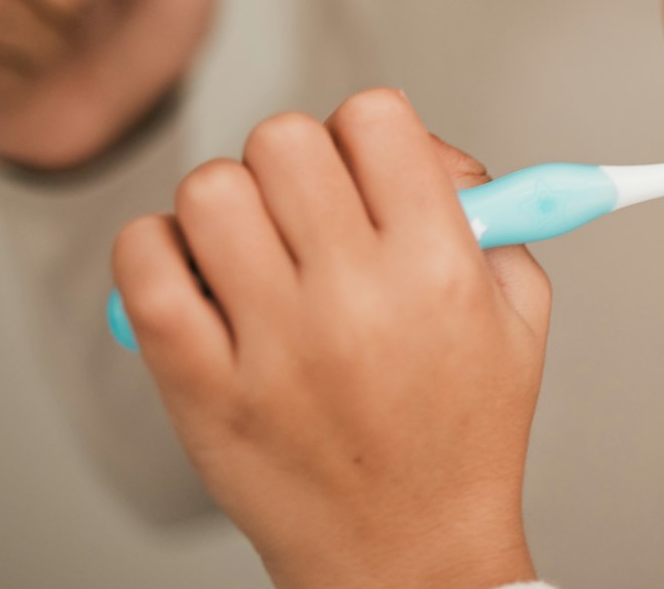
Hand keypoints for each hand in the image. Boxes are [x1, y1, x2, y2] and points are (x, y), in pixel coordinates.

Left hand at [111, 89, 550, 588]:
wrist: (408, 557)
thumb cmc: (462, 435)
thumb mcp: (521, 312)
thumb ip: (489, 210)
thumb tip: (421, 145)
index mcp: (439, 269)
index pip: (375, 117)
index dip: (367, 130)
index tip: (367, 166)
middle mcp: (354, 298)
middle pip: (284, 139)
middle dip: (297, 161)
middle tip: (309, 209)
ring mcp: (271, 344)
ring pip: (208, 189)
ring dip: (228, 202)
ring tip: (252, 246)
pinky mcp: (200, 386)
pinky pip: (142, 263)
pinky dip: (159, 249)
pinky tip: (199, 276)